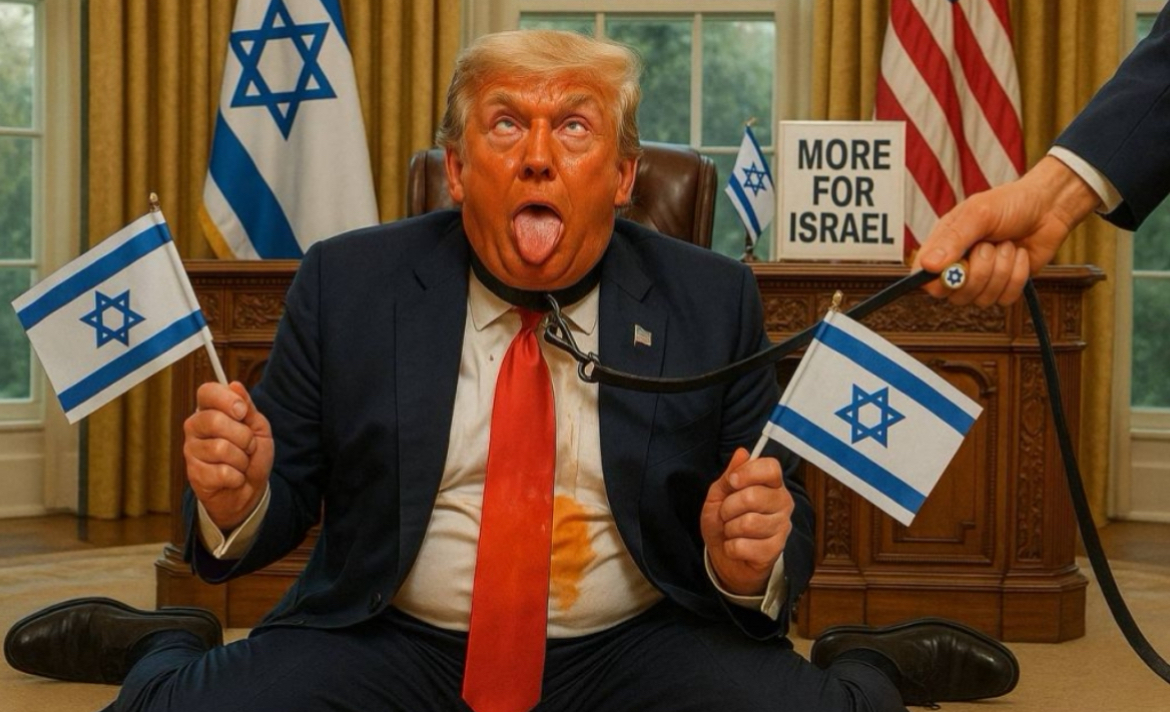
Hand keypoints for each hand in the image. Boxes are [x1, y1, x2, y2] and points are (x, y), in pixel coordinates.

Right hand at [183, 381, 272, 530]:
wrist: (250, 489)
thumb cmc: (252, 455)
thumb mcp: (258, 428)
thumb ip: (248, 407)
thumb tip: (235, 385)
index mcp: (210, 410)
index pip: (207, 392)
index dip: (226, 399)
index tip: (242, 412)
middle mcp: (195, 426)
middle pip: (215, 421)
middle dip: (243, 436)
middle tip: (249, 445)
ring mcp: (191, 450)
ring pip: (221, 448)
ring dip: (242, 459)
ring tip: (241, 463)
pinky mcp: (194, 474)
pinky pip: (222, 472)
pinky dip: (237, 477)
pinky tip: (233, 477)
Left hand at [700, 448, 793, 595]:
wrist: (725, 557)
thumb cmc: (724, 521)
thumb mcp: (719, 495)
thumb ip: (730, 475)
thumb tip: (742, 452)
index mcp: (771, 485)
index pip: (771, 468)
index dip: (748, 473)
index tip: (733, 482)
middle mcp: (783, 503)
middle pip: (754, 496)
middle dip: (728, 507)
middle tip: (726, 514)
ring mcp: (782, 527)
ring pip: (748, 523)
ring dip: (729, 529)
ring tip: (731, 531)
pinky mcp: (775, 551)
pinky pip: (744, 546)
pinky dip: (731, 547)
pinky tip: (735, 547)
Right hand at [915, 156, 1100, 306]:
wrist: (1048, 207)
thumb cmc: (1010, 203)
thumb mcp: (978, 214)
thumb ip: (953, 240)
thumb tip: (928, 266)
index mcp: (944, 247)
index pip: (924, 279)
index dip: (938, 281)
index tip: (958, 267)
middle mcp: (959, 267)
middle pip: (955, 295)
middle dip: (979, 272)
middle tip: (990, 246)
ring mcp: (982, 279)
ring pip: (982, 299)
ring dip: (1002, 270)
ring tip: (1007, 245)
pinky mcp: (1004, 287)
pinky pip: (1005, 299)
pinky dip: (1017, 276)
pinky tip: (1019, 255)